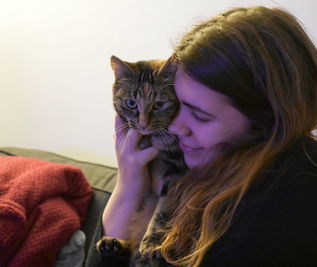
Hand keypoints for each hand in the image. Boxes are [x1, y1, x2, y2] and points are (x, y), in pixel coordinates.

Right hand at [102, 115, 159, 238]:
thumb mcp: (130, 153)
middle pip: (130, 120)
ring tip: (166, 120)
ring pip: (139, 131)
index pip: (120, 118)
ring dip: (152, 126)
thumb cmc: (134, 172)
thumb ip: (135, 140)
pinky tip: (171, 143)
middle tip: (157, 104)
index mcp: (120, 140)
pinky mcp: (136, 162)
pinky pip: (152, 149)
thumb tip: (149, 125)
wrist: (129, 195)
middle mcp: (121, 143)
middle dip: (142, 112)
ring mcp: (127, 152)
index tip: (142, 98)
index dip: (130, 108)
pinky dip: (162, 146)